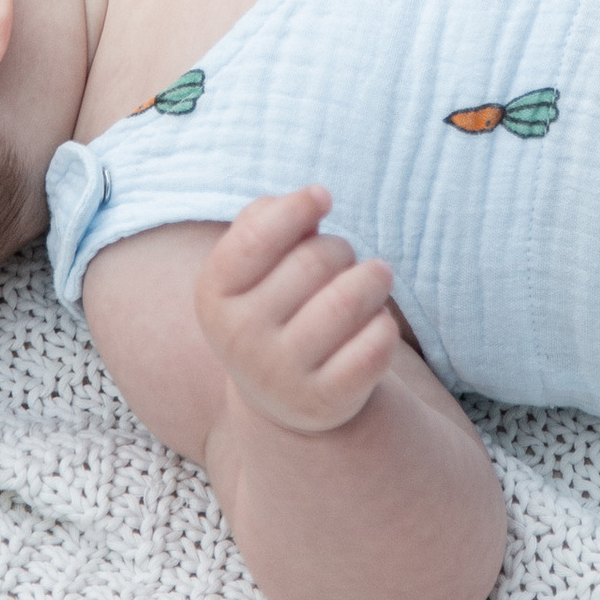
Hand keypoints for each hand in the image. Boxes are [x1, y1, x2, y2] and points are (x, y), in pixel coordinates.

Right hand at [196, 187, 399, 438]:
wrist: (281, 394)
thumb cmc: (275, 301)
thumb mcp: (254, 262)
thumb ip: (269, 218)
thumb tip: (313, 199)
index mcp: (213, 295)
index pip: (257, 236)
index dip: (298, 207)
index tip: (322, 197)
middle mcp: (239, 339)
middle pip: (314, 260)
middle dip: (341, 249)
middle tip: (343, 261)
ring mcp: (280, 376)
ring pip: (349, 299)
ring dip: (374, 278)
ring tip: (374, 280)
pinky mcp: (324, 401)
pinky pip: (376, 342)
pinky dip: (385, 323)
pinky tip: (373, 325)